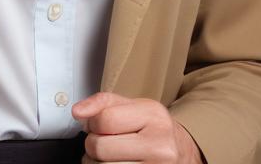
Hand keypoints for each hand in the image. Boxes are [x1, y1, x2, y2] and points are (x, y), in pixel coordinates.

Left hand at [71, 92, 203, 163]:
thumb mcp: (135, 107)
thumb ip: (103, 103)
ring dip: (97, 163)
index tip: (96, 124)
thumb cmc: (153, 129)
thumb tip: (78, 111)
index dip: (92, 123)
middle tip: (103, 142)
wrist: (182, 153)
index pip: (105, 120)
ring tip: (110, 156)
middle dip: (93, 145)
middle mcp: (159, 145)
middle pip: (100, 148)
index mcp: (154, 116)